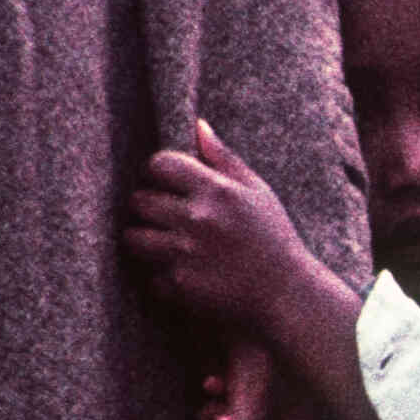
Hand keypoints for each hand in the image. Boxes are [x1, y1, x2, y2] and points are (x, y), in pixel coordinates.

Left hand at [124, 118, 313, 331]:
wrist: (286, 294)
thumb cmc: (274, 238)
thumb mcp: (258, 191)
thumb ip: (224, 158)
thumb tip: (197, 125)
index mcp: (217, 190)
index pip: (159, 164)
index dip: (159, 172)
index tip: (167, 184)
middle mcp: (197, 218)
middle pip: (139, 201)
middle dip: (148, 206)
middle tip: (164, 216)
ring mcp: (185, 253)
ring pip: (133, 237)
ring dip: (145, 240)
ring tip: (164, 244)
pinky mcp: (179, 284)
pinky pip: (149, 273)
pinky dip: (162, 275)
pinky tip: (185, 273)